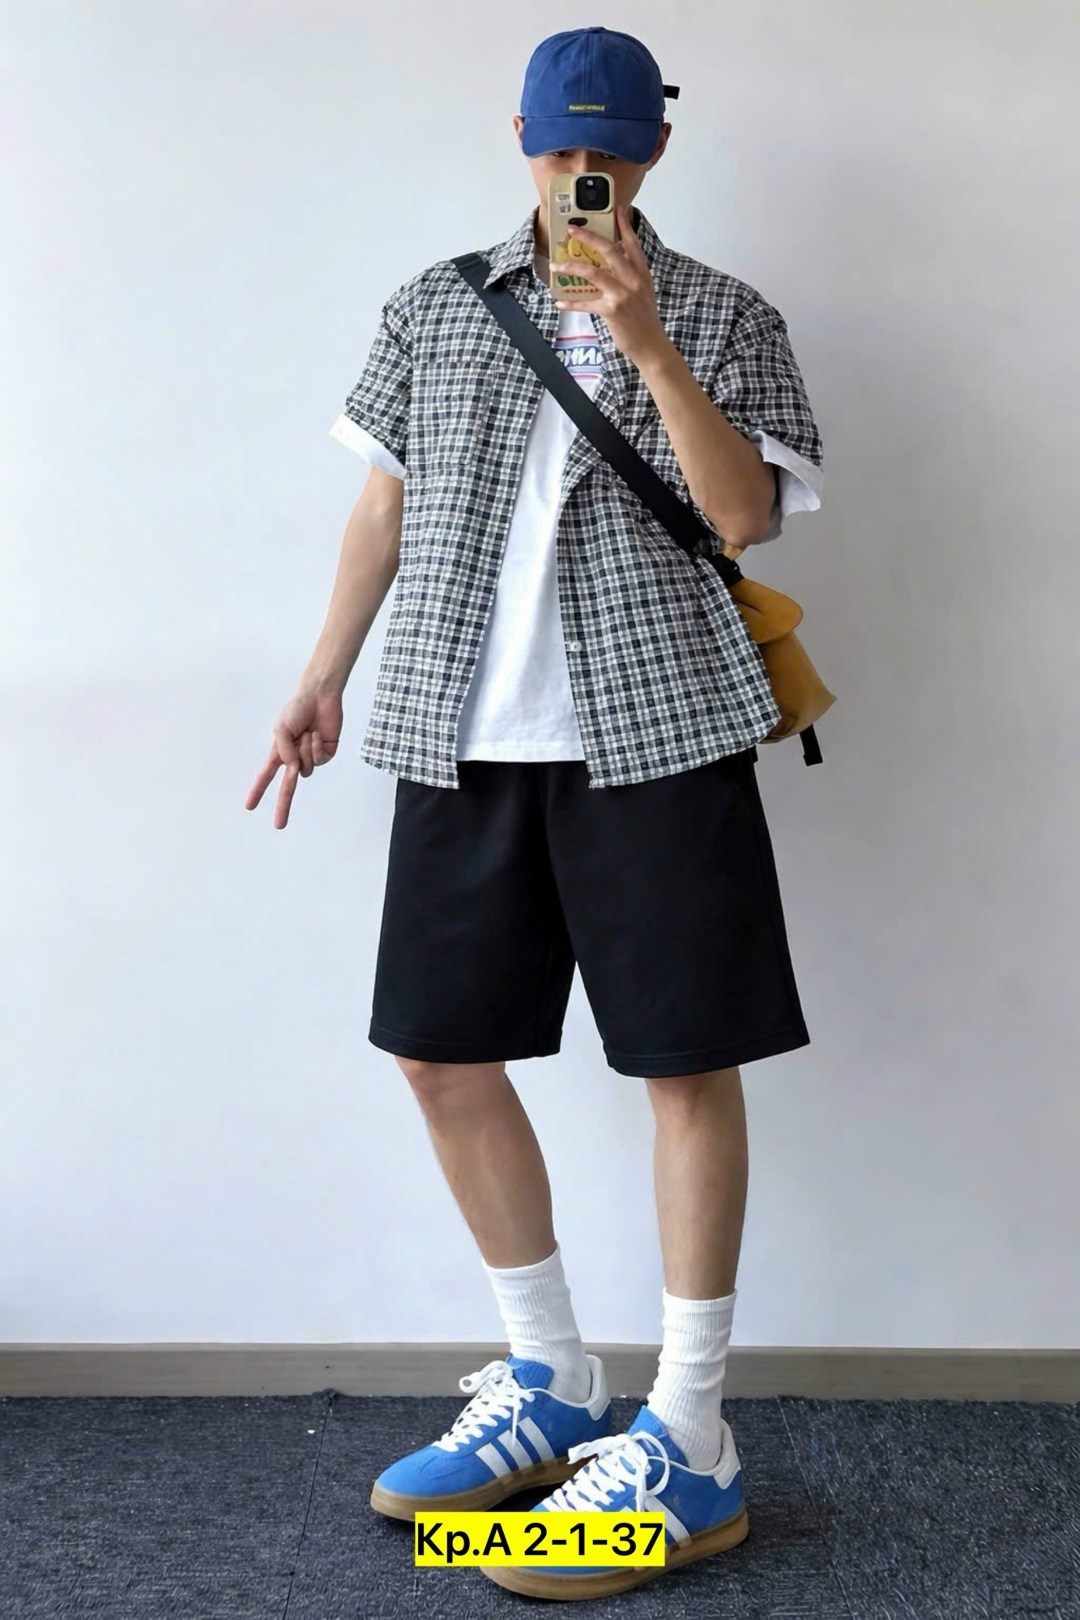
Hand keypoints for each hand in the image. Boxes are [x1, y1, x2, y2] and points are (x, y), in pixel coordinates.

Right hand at [244, 681, 342, 829]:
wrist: (320, 696)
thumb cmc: (297, 709)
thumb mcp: (281, 728)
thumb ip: (283, 750)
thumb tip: (292, 767)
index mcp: (280, 752)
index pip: (266, 775)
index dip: (258, 791)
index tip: (249, 806)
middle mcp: (295, 757)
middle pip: (287, 787)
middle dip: (283, 805)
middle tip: (279, 826)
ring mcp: (311, 756)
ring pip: (306, 767)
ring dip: (305, 749)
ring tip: (306, 732)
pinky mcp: (327, 753)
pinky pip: (320, 759)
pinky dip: (316, 746)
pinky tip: (317, 734)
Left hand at [555, 203, 668, 366]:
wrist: (650, 344)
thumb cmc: (644, 319)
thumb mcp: (643, 292)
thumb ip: (630, 276)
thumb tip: (611, 263)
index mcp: (642, 273)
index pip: (633, 244)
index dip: (624, 225)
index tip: (617, 209)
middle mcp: (633, 280)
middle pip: (609, 250)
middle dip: (589, 237)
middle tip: (573, 229)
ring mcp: (622, 294)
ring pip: (593, 272)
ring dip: (570, 267)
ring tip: (555, 266)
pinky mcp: (611, 310)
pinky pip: (586, 303)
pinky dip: (571, 303)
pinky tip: (560, 302)